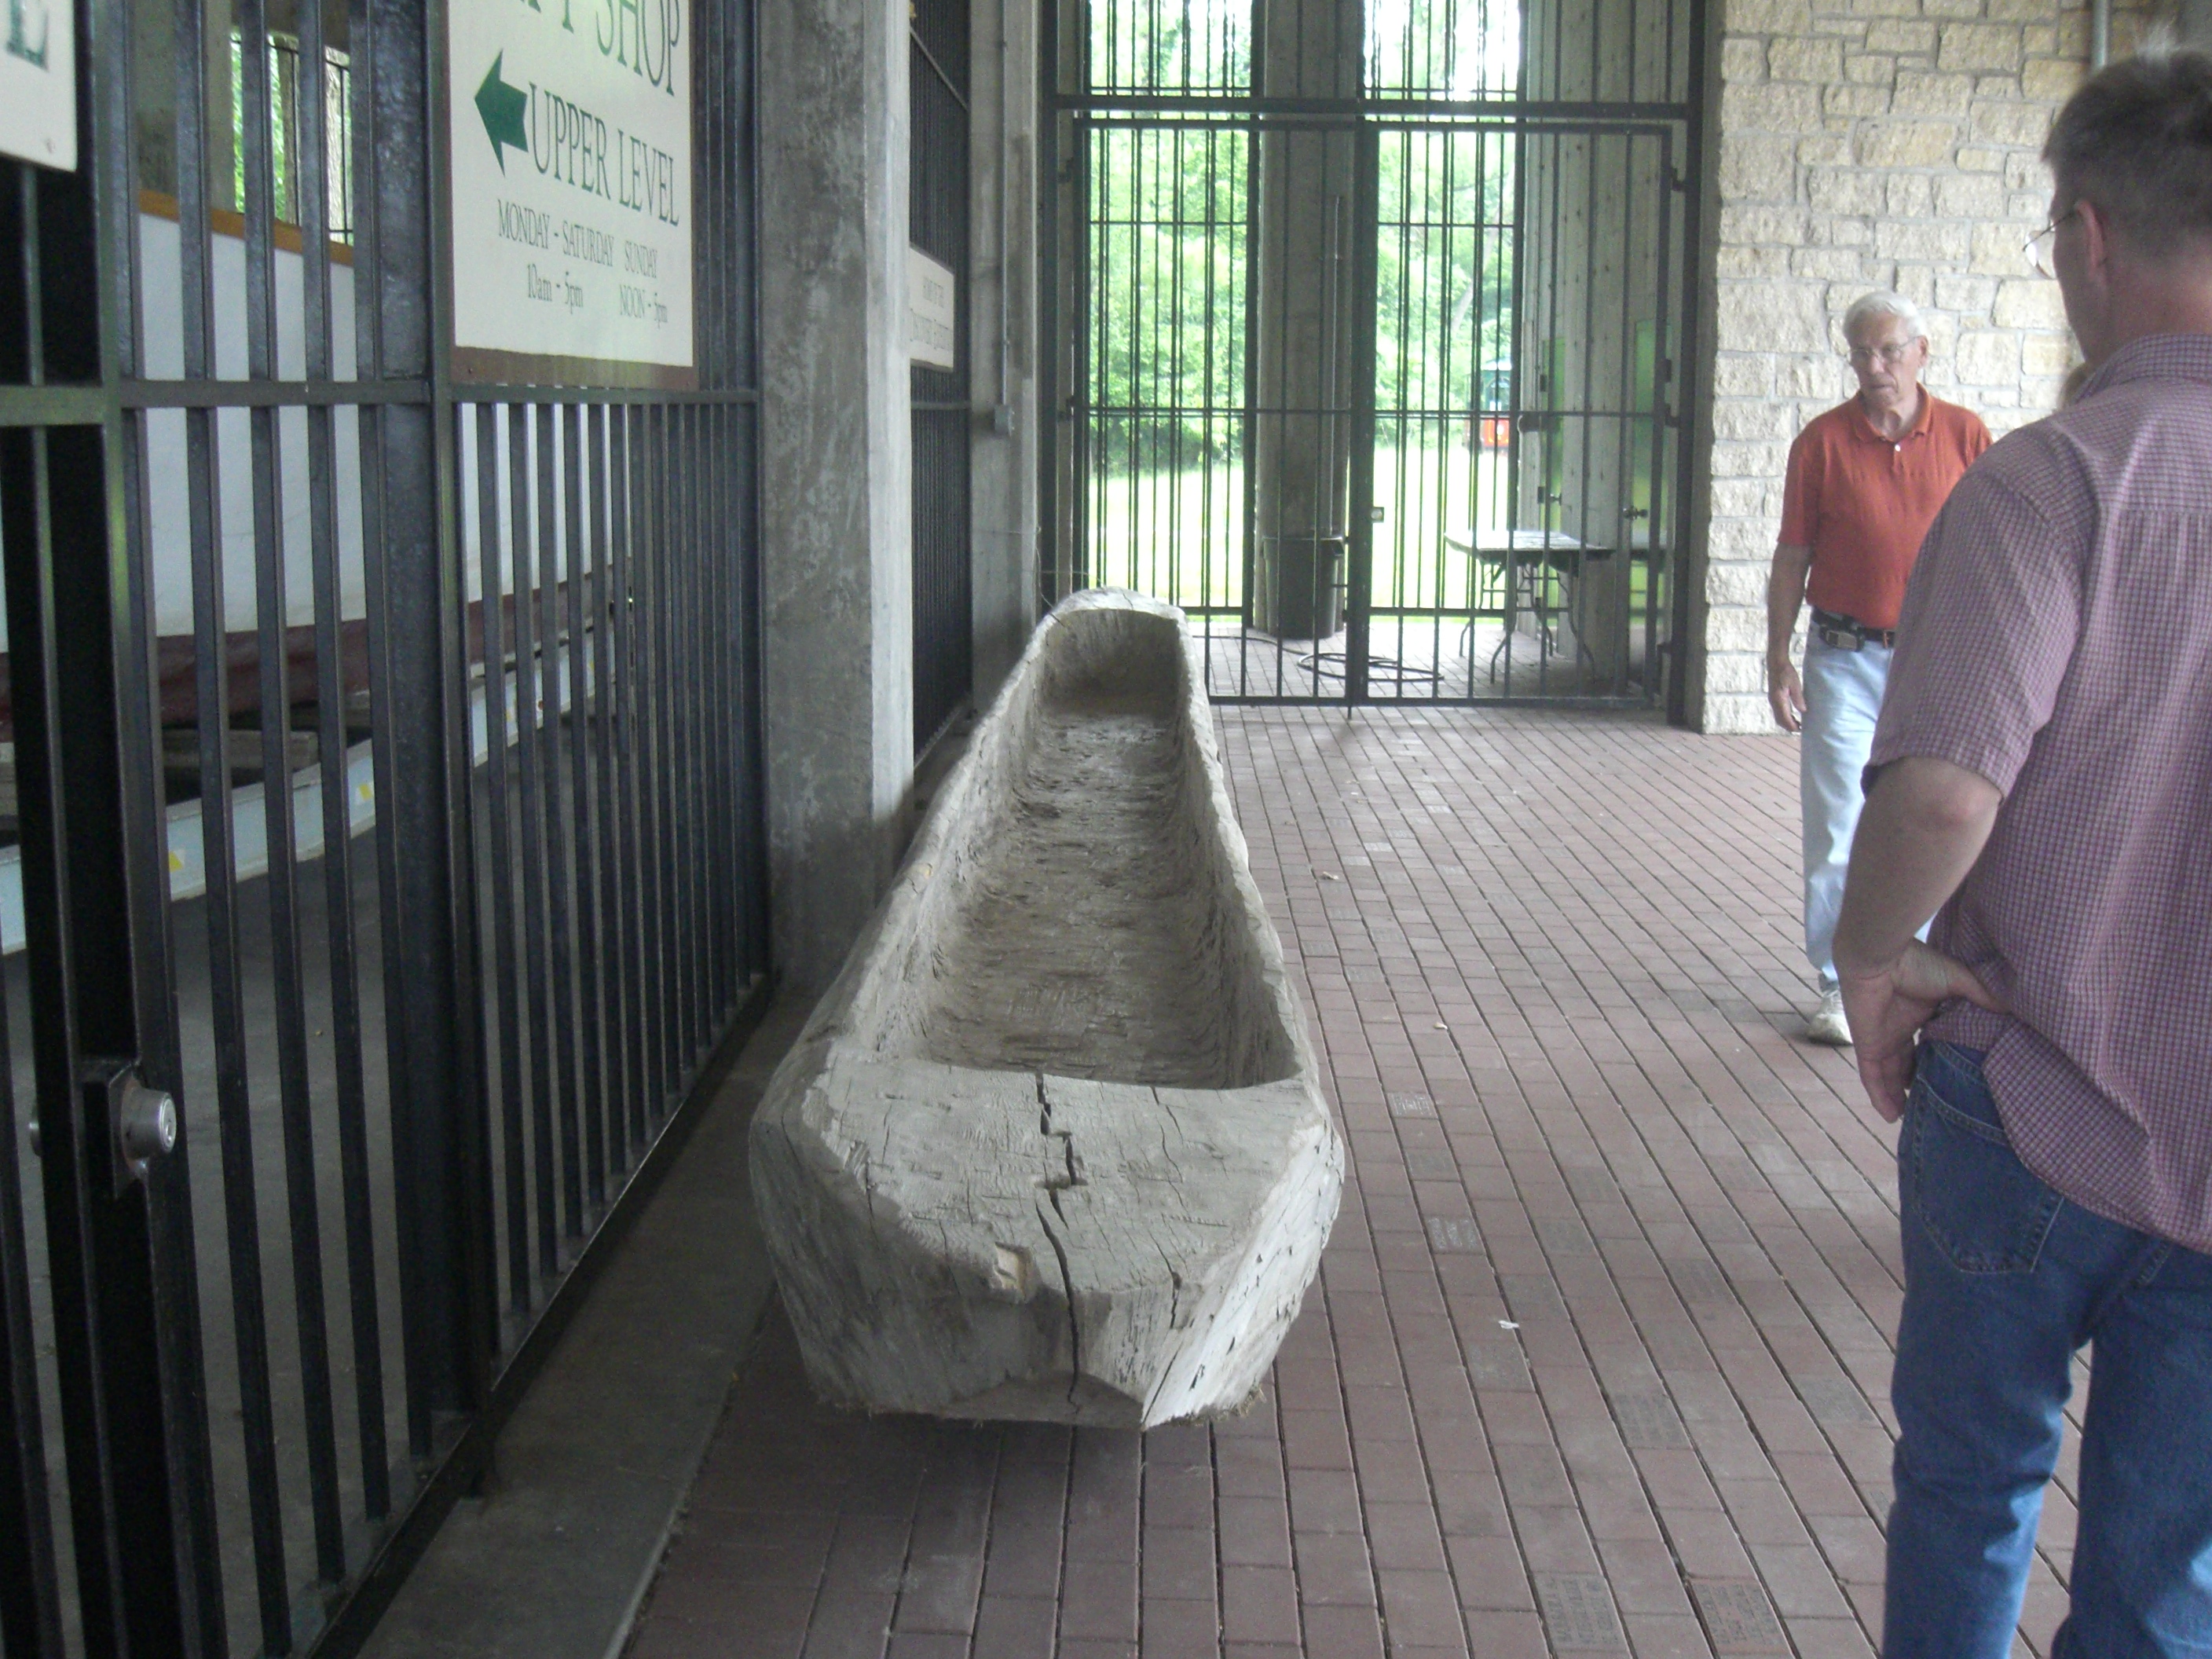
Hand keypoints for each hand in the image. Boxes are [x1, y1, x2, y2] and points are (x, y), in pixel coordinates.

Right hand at [1768, 658, 1804, 731]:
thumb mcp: (1795, 684)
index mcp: (1779, 699)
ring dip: (1786, 723)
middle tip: (1801, 729)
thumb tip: (1803, 711)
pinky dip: (1784, 718)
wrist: (1775, 664)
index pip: (1785, 718)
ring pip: (1778, 717)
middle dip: (1789, 727)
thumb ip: (1798, 698)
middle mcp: (1773, 702)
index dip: (1792, 726)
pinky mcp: (1773, 699)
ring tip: (1797, 724)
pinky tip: (1792, 716)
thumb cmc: (1786, 672)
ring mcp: (1772, 701)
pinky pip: (1777, 712)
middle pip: (1780, 721)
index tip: (1801, 730)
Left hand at [1838, 942, 2006, 1122]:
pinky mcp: (1867, 1046)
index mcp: (1922, 1012)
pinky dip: (1881, 1096)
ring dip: (1901, 1097)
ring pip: (1892, 1076)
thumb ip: (1982, 996)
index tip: (1962, 1079)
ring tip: (1917, 1120)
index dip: (1944, 1060)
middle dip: (1923, 1083)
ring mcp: (1883, 1039)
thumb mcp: (1958, 980)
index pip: (1933, 1043)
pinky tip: (1891, 1117)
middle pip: (1912, 1063)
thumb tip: (2013, 1009)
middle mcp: (1901, 1028)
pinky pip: (1873, 1078)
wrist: (1880, 958)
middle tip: (1940, 1106)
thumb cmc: (1917, 964)